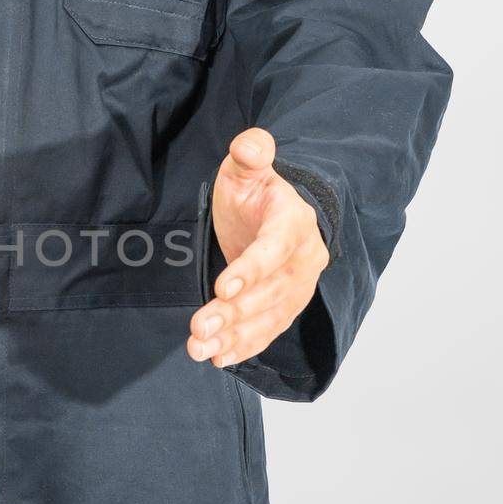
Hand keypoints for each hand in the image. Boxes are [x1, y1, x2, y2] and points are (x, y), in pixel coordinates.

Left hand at [187, 128, 328, 368]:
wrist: (274, 215)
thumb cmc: (256, 191)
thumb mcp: (247, 168)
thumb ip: (250, 154)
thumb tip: (249, 145)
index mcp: (294, 222)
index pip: (274, 249)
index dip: (251, 269)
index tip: (222, 287)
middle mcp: (304, 259)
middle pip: (269, 291)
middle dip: (234, 312)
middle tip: (199, 325)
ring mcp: (297, 287)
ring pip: (268, 317)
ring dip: (234, 336)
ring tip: (200, 348)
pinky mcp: (286, 307)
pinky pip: (268, 331)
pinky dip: (245, 347)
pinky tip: (219, 358)